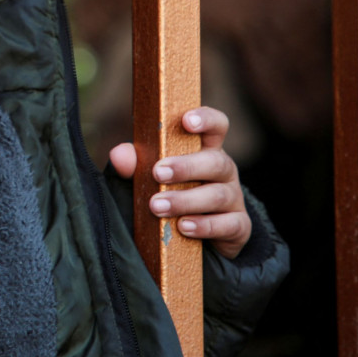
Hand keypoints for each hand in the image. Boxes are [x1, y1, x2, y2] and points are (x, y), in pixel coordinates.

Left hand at [108, 107, 250, 258]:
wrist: (189, 237)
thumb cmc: (168, 193)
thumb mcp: (148, 176)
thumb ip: (134, 163)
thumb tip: (118, 155)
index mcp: (205, 149)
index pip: (216, 126)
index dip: (206, 119)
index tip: (186, 121)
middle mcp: (223, 170)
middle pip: (216, 161)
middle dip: (186, 167)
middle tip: (157, 173)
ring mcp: (233, 198)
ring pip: (218, 195)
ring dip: (186, 201)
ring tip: (157, 207)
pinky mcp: (238, 226)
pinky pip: (229, 225)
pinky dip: (206, 226)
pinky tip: (184, 227)